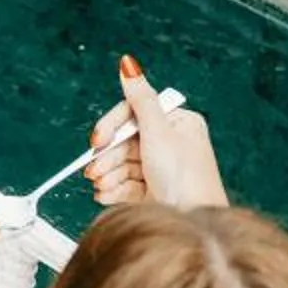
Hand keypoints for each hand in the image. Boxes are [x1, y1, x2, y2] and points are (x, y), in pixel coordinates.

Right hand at [86, 55, 227, 211]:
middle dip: (108, 157)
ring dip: (107, 175)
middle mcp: (172, 144)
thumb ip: (140, 99)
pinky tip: (105, 196)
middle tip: (94, 171)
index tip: (97, 140)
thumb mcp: (158, 133)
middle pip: (126, 142)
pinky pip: (127, 185)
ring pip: (124, 164)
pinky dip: (113, 190)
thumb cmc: (184, 178)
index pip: (135, 114)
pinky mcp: (155, 192)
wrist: (194, 224)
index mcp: (179, 124)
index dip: (112, 126)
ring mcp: (163, 169)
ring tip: (100, 187)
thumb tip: (128, 64)